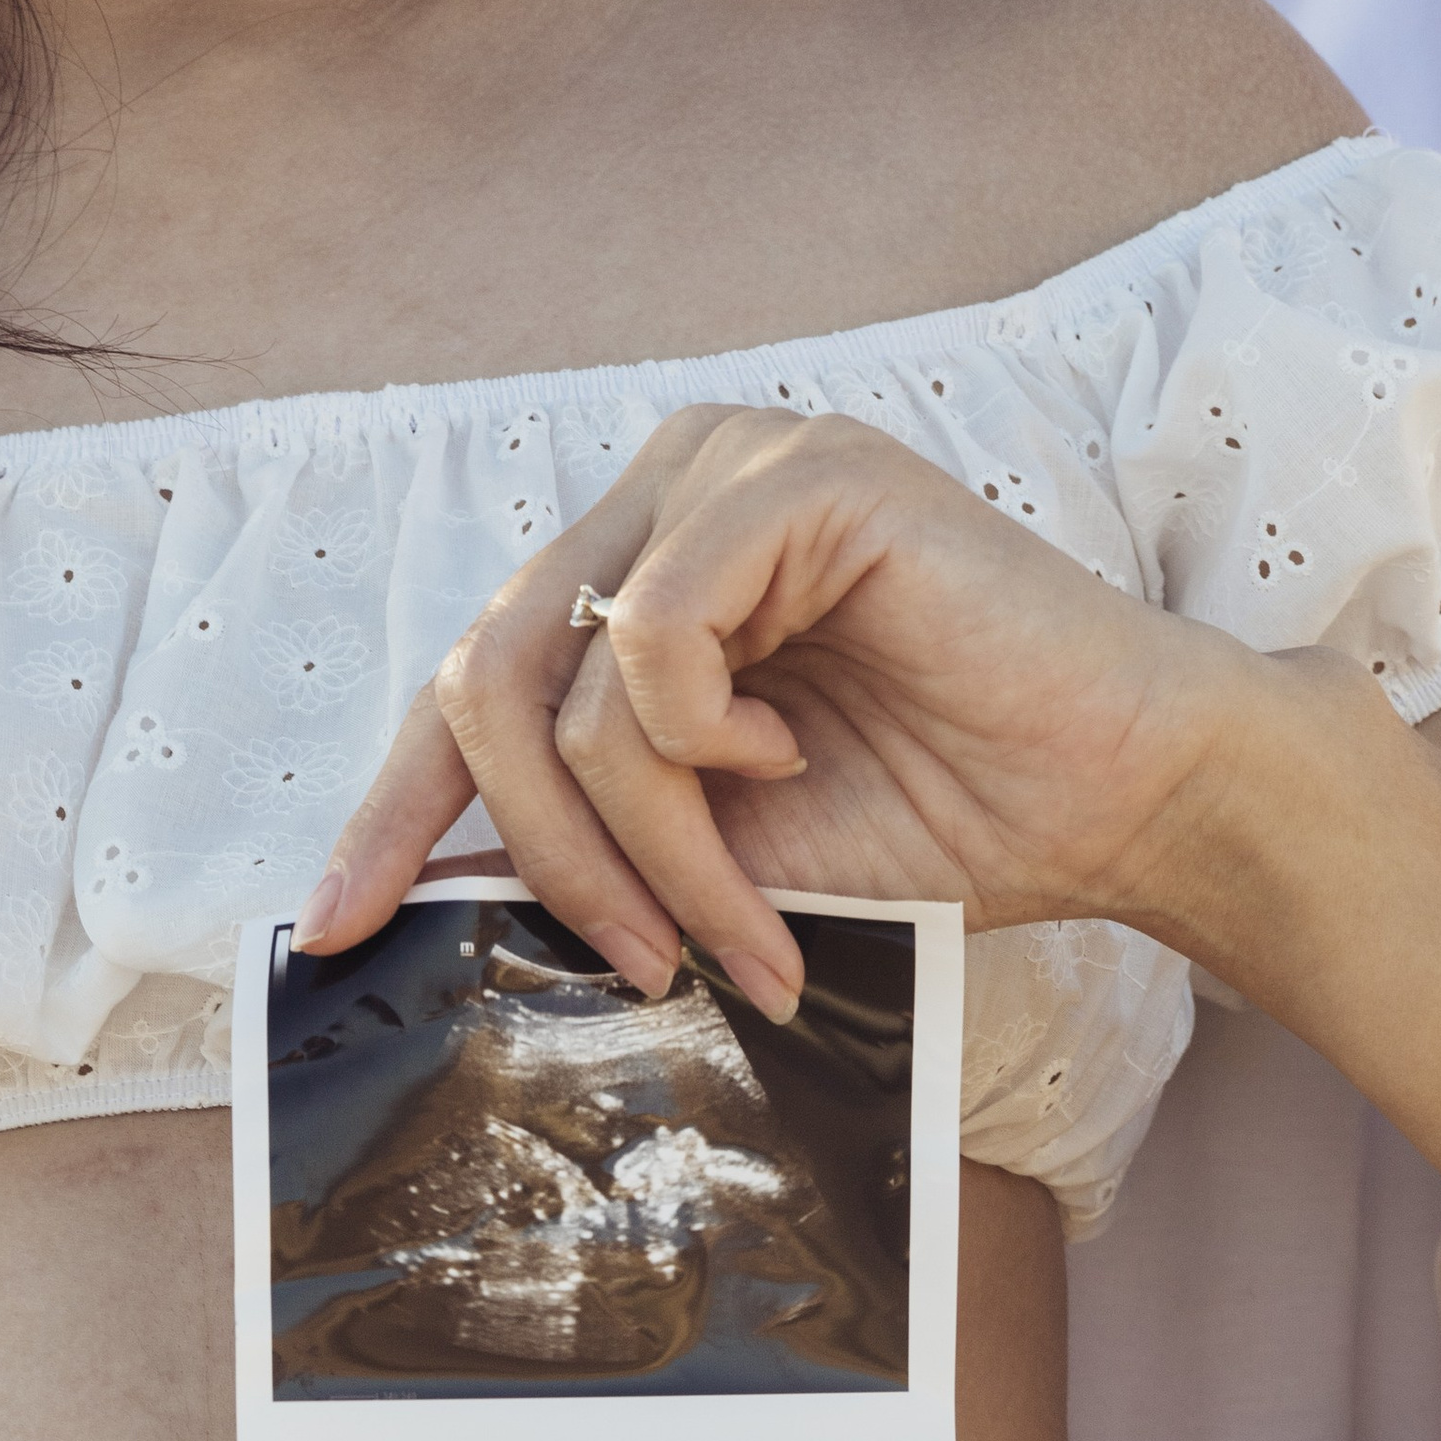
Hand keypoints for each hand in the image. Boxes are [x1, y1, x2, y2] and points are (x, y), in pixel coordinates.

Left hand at [303, 403, 1272, 1010]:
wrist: (1110, 801)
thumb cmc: (934, 823)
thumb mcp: (712, 860)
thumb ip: (586, 848)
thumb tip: (428, 897)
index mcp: (631, 577)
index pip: (464, 688)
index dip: (390, 812)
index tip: (330, 930)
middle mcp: (660, 498)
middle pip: (485, 687)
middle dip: (541, 864)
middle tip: (623, 970)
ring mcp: (725, 469)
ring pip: (569, 691)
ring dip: (646, 854)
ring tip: (742, 929)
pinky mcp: (797, 476)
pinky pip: (655, 639)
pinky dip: (703, 751)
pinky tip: (792, 759)